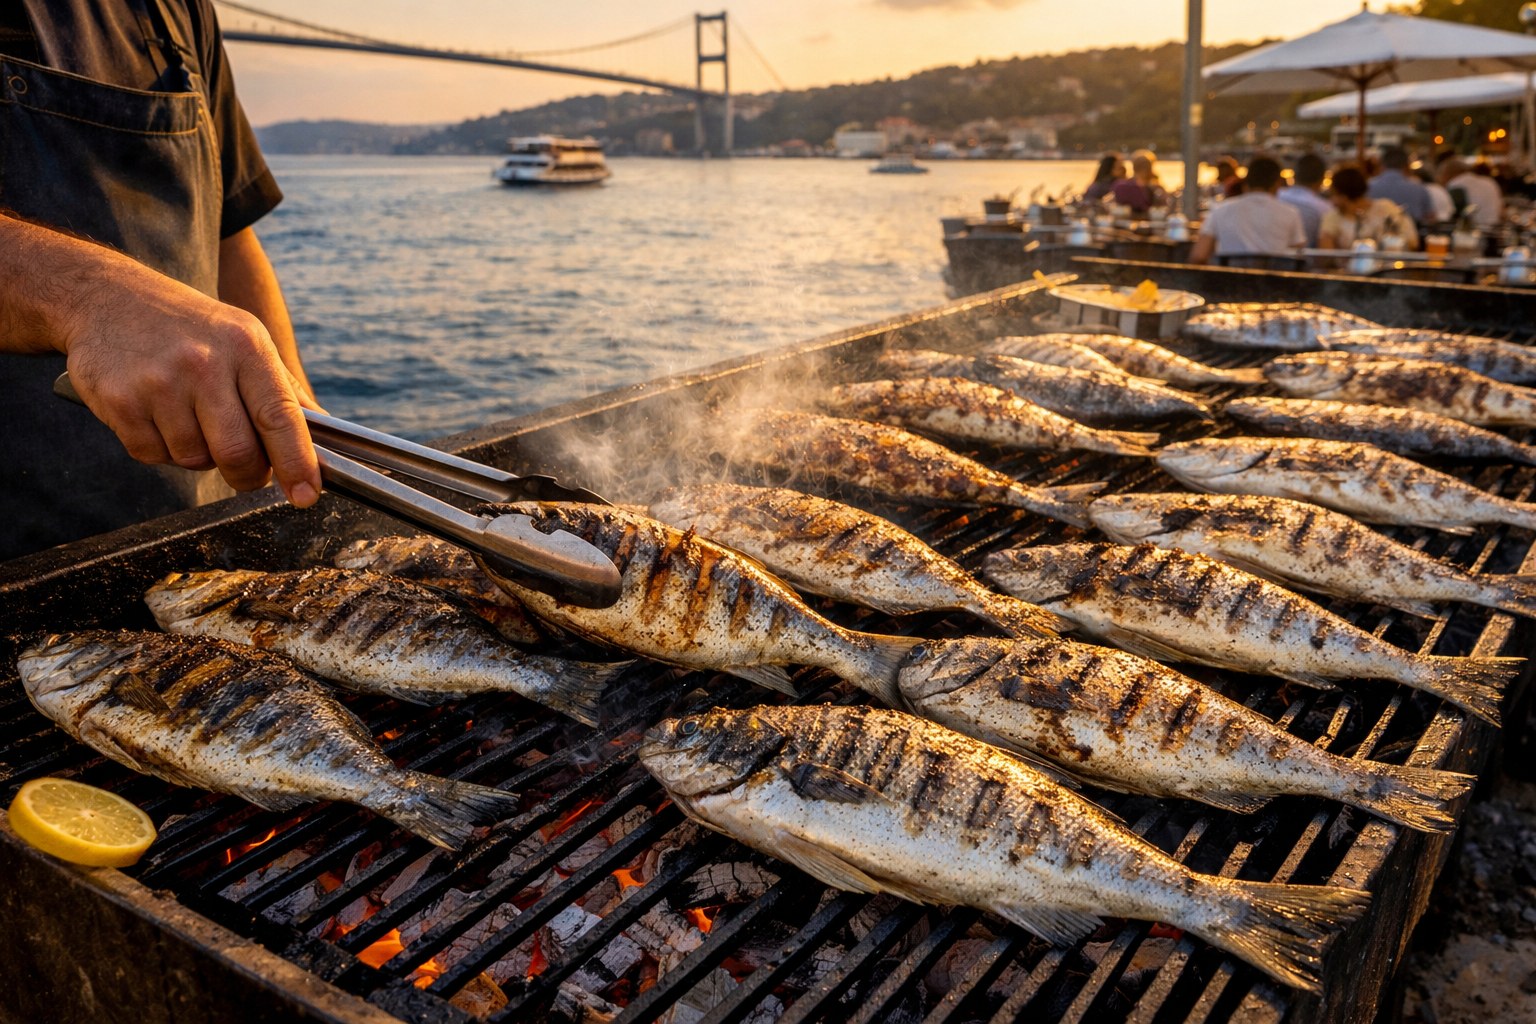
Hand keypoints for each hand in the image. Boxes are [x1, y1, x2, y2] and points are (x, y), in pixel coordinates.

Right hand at [0, 216, 320, 505]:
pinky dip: (160, 448)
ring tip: (189, 416)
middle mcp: (204, 363)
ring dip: (198, 455)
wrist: (105, 296)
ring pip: (194, 460)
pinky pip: (153, 456)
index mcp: (246, 346)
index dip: (297, 463)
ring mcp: (158, 382)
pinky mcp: (119, 401)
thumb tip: (328, 438)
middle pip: (238, 454)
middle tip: (245, 468)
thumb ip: (285, 392)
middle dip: (246, 474)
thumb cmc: (190, 327)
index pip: (280, 418)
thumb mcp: (245, 339)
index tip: (306, 495)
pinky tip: (157, 413)